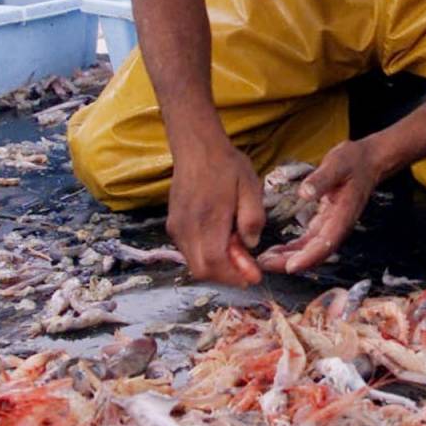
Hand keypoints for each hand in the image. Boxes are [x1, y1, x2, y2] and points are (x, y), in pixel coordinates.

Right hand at [166, 139, 264, 286]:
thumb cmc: (226, 165)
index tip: (252, 278)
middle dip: (226, 276)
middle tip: (246, 268)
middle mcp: (187, 227)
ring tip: (236, 250)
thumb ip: (253, 217)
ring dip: (216, 266)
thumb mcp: (250, 186)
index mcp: (208, 218)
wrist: (196, 147)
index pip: (214, 263)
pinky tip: (220, 241)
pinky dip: (205, 255)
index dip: (234, 276)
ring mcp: (176, 227)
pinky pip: (188, 251)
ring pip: (193, 263)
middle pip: (201, 270)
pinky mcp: (173, 224)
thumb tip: (250, 244)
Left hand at [257, 138, 381, 275]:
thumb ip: (322, 179)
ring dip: (289, 258)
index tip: (290, 266)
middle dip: (291, 262)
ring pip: (311, 251)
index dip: (308, 257)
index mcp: (344, 214)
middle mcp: (338, 226)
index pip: (326, 243)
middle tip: (265, 264)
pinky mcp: (326, 223)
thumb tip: (305, 192)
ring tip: (265, 260)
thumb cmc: (355, 162)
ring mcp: (332, 226)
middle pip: (316, 253)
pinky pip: (308, 242)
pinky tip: (277, 251)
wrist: (369, 162)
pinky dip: (293, 250)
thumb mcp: (337, 164)